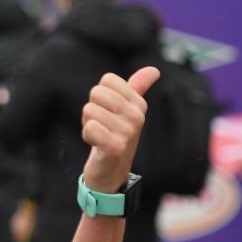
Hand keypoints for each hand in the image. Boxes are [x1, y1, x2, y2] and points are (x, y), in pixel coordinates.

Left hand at [79, 66, 158, 192]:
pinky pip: (90, 128)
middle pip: (96, 93)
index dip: (100, 96)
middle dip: (91, 110)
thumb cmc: (115, 136)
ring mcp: (128, 132)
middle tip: (101, 125)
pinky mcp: (115, 147)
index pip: (108, 80)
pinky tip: (96, 145)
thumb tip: (154, 70)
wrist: (111, 170)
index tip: (107, 111)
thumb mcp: (127, 110)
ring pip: (89, 110)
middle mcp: (137, 116)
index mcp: (139, 103)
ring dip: (88, 124)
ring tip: (100, 136)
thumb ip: (137, 88)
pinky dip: (87, 135)